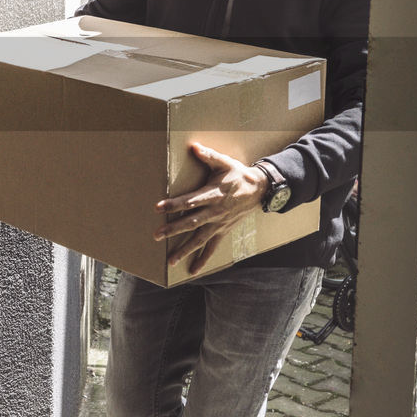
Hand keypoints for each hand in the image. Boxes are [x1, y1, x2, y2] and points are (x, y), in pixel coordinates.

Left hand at [153, 142, 268, 273]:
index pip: (190, 200)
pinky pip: (212, 248)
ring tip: (170, 260)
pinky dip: (203, 260)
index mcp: (212, 194)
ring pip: (200, 239)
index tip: (158, 207)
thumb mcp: (224, 162)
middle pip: (191, 222)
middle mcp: (215, 212)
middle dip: (173, 229)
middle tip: (156, 235)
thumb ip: (208, 156)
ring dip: (185, 250)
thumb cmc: (237, 175)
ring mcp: (219, 224)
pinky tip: (192, 270)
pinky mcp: (223, 231)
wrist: (259, 190)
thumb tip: (193, 146)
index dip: (174, 204)